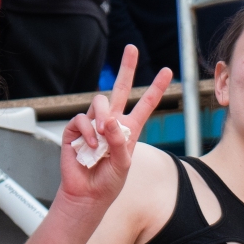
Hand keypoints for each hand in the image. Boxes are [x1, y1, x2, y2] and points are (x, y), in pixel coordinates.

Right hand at [55, 45, 172, 209]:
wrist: (87, 195)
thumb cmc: (108, 182)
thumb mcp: (123, 164)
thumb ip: (119, 142)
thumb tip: (110, 120)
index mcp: (129, 129)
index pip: (144, 104)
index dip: (156, 88)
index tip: (168, 71)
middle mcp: (111, 122)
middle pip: (119, 88)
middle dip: (126, 68)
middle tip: (132, 48)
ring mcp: (93, 124)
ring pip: (99, 103)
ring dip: (103, 117)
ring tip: (102, 137)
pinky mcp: (75, 129)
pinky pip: (82, 119)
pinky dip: (88, 131)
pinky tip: (90, 146)